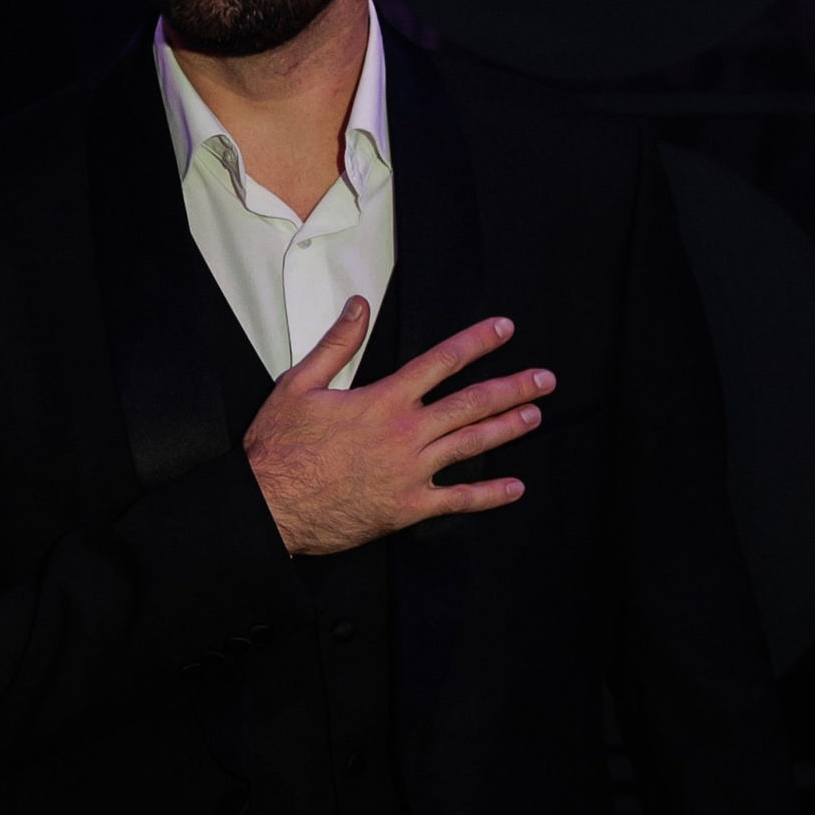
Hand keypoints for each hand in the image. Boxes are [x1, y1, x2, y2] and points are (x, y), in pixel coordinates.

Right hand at [243, 300, 552, 557]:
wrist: (270, 505)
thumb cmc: (279, 446)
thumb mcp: (299, 383)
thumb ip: (337, 344)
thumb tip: (358, 306)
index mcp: (383, 400)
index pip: (441, 361)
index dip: (477, 342)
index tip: (505, 329)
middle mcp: (405, 433)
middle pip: (470, 403)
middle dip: (512, 387)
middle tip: (544, 379)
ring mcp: (411, 472)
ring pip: (471, 444)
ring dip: (507, 428)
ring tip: (535, 415)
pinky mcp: (407, 508)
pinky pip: (458, 500)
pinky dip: (489, 495)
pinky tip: (515, 488)